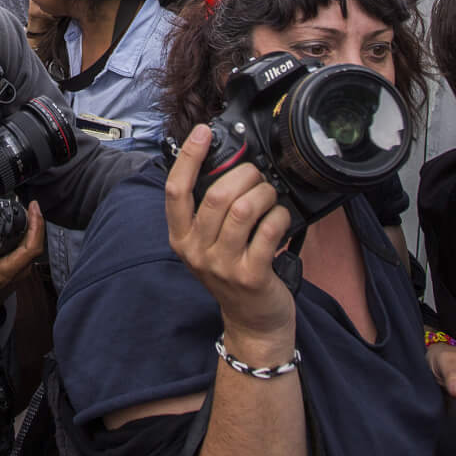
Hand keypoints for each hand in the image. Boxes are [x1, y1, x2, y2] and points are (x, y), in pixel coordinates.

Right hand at [165, 128, 295, 349]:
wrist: (253, 322)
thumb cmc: (233, 274)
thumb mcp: (209, 244)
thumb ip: (208, 211)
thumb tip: (222, 163)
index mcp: (181, 238)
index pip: (176, 191)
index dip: (188, 157)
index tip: (202, 132)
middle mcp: (196, 252)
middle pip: (216, 195)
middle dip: (243, 175)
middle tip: (256, 176)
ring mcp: (223, 266)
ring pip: (243, 209)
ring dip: (264, 194)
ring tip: (270, 197)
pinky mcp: (251, 276)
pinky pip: (268, 230)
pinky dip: (279, 216)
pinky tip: (280, 218)